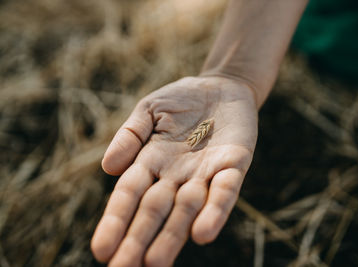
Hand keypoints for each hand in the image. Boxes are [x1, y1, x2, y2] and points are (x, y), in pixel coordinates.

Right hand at [91, 76, 257, 265]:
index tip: (101, 250)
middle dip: (140, 238)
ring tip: (156, 262)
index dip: (116, 220)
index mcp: (152, 162)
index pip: (130, 195)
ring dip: (173, 235)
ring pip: (188, 208)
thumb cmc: (181, 100)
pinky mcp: (234, 164)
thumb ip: (129, 136)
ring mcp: (206, 172)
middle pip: (156, 210)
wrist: (221, 87)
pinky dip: (215, 209)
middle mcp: (177, 175)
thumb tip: (108, 169)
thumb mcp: (148, 110)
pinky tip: (203, 233)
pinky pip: (225, 190)